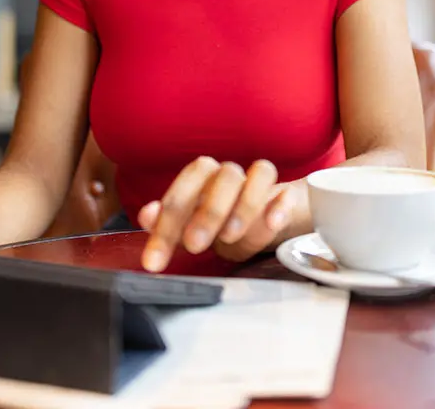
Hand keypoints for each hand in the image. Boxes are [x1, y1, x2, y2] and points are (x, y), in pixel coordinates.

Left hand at [136, 157, 304, 271]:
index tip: (155, 260)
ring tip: (230, 236)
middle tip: (194, 245)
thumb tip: (146, 216)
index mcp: (200, 178)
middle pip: (222, 176)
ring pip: (258, 173)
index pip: (181, 191)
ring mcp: (258, 183)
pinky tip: (273, 223)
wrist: (258, 219)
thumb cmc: (216, 223)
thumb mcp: (188, 228)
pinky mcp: (284, 195)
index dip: (165, 225)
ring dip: (244, 205)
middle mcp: (229, 174)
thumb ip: (167, 223)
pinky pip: (287, 190)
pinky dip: (281, 204)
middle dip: (207, 212)